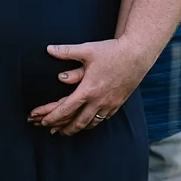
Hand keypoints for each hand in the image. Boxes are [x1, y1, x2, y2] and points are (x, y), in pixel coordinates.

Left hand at [27, 38, 152, 135]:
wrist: (137, 55)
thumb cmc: (112, 51)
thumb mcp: (87, 49)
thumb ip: (66, 51)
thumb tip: (48, 49)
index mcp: (87, 90)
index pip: (65, 109)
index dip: (52, 117)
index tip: (42, 121)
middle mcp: (98, 100)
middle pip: (77, 122)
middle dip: (63, 128)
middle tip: (52, 131)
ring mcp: (109, 103)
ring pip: (91, 123)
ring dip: (77, 128)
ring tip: (67, 131)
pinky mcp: (118, 103)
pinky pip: (103, 118)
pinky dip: (93, 123)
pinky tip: (89, 123)